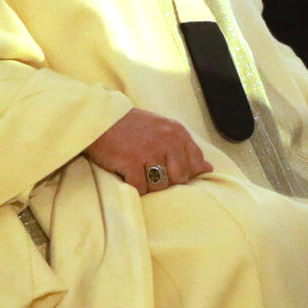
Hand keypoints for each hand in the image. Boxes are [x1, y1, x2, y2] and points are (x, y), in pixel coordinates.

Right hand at [85, 108, 212, 196]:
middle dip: (167, 180)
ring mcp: (149, 151)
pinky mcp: (131, 162)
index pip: (195, 163)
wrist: (99, 119)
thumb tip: (208, 169)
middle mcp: (167, 141)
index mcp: (177, 132)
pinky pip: (140, 188)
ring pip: (161, 186)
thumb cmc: (132, 127)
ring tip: (136, 170)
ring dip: (148, 184)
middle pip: (180, 178)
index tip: (168, 168)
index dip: (183, 172)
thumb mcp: (163, 130)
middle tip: (149, 170)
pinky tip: (126, 174)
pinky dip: (133, 187)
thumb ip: (185, 149)